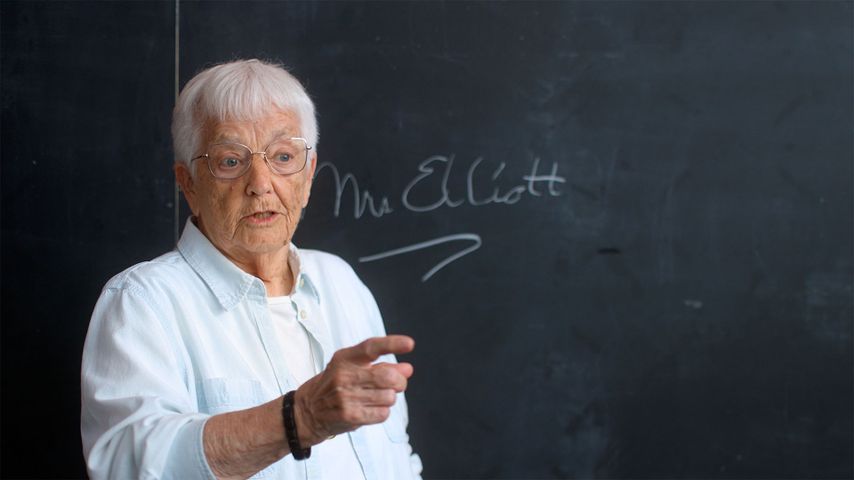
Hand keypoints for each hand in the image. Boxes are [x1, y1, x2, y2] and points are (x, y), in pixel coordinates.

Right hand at [293, 335, 414, 445]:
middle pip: (388, 376)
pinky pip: (383, 413)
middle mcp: (344, 375)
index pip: (371, 347)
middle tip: (397, 384)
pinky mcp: (350, 415)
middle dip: (400, 381)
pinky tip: (371, 409)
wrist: (307, 410)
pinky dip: (383, 412)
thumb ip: (380, 365)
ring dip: (389, 398)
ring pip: (389, 396)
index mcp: (345, 357)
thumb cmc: (334, 385)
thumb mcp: (352, 368)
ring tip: (376, 398)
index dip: (392, 344)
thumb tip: (407, 369)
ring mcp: (346, 396)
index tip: (410, 344)